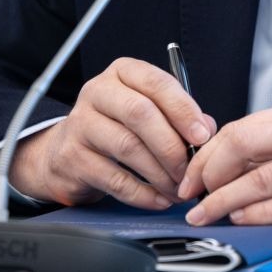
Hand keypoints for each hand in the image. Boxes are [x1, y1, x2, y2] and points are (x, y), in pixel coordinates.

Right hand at [9, 57, 215, 209]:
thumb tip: (207, 131)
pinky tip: (160, 199)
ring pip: (128, 147)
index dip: (183, 109)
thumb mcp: (149, 108)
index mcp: (123, 72)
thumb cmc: (118, 124)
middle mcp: (98, 92)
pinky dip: (143, 193)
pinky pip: (114, 179)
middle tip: (191, 167)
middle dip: (172, 144)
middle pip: (140, 113)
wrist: (64, 149)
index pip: (157, 83)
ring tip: (179, 188)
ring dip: (160, 173)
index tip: (203, 135)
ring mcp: (80, 124)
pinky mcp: (71, 159)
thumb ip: (180, 115)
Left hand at [178, 101, 271, 240]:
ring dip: (223, 200)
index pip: (241, 127)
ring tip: (203, 214)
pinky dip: (255, 215)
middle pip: (244, 144)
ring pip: (259, 179)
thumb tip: (221, 162)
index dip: (208, 153)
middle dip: (209, 171)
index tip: (191, 174)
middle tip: (191, 194)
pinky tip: (239, 220)